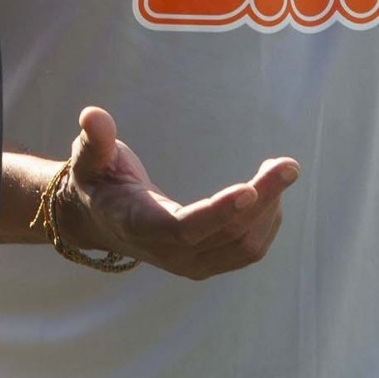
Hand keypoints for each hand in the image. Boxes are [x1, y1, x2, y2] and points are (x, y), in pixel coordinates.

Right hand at [57, 105, 298, 279]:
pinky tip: (270, 191)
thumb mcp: (88, 157)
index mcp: (139, 226)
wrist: (100, 219)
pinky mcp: (207, 262)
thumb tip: (92, 114)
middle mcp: (169, 253)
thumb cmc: (97, 179)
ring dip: (270, 208)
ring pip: (244, 246)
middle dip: (264, 199)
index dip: (219, 211)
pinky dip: (267, 220)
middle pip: (227, 236)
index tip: (252, 189)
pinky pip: (247, 250)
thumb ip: (95, 139)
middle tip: (289, 165)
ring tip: (280, 169)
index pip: (185, 227)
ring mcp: (190, 263)